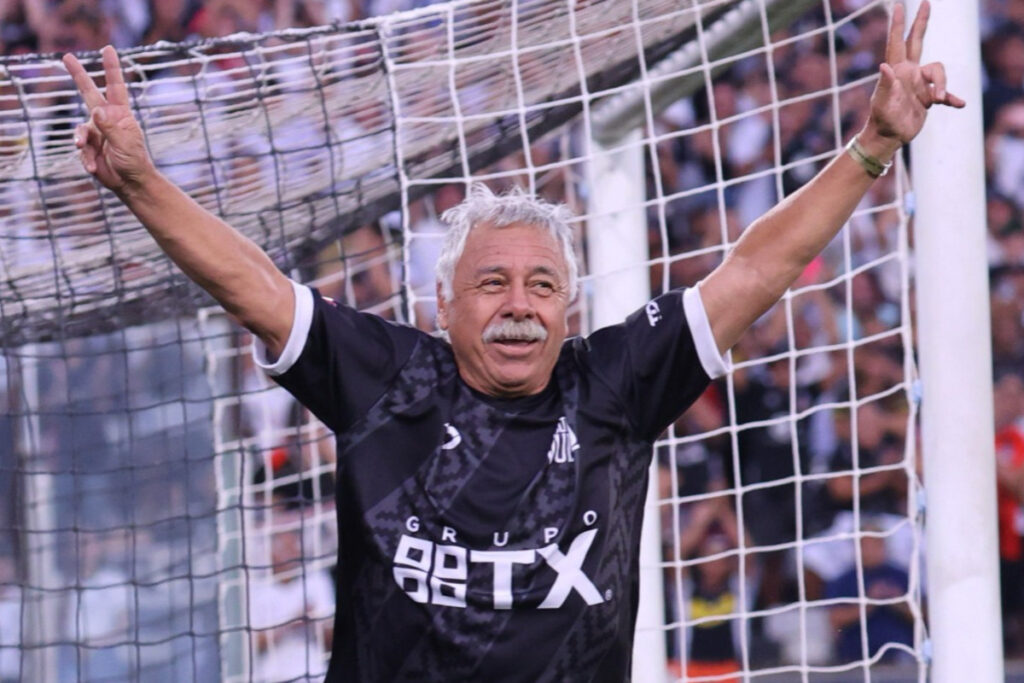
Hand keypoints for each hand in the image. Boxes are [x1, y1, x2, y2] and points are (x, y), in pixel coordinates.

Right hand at [63, 45, 154, 192]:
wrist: (130, 183)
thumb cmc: (134, 161)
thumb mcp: (125, 143)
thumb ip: (110, 127)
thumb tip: (96, 110)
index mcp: (120, 114)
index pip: (115, 87)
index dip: (111, 68)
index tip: (108, 49)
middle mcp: (106, 119)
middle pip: (88, 94)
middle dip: (78, 75)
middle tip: (66, 57)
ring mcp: (96, 132)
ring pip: (80, 129)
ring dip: (81, 141)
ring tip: (85, 150)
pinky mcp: (89, 147)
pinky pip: (81, 149)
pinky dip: (86, 159)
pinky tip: (95, 168)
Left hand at [862, 1, 965, 153]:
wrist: (889, 137)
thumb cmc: (882, 120)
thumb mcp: (883, 103)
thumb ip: (886, 85)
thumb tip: (884, 66)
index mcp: (896, 70)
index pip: (897, 42)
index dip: (898, 24)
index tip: (899, 5)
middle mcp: (909, 73)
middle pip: (917, 41)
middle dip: (921, 22)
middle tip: (925, 3)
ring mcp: (919, 84)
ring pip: (939, 72)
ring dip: (943, 84)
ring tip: (939, 99)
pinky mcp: (928, 97)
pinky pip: (946, 94)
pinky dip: (953, 98)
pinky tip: (959, 103)